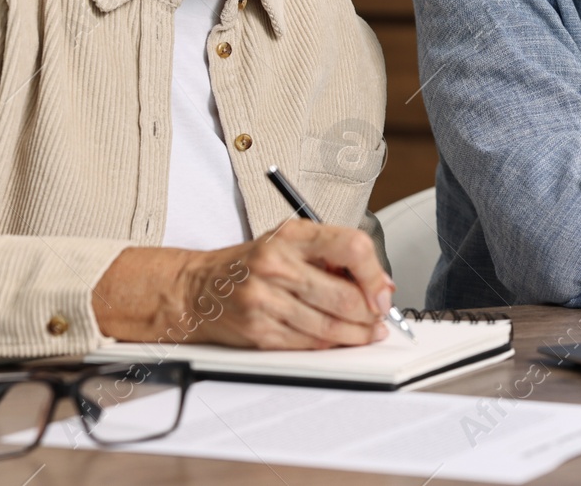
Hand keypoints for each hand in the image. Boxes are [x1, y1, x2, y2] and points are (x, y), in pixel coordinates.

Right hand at [95, 220, 393, 348]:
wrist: (197, 288)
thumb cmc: (251, 263)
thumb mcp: (290, 240)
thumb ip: (333, 254)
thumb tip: (378, 284)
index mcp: (291, 235)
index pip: (350, 247)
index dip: (375, 274)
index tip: (383, 292)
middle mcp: (277, 266)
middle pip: (344, 295)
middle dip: (370, 313)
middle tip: (379, 318)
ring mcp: (266, 300)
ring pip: (330, 326)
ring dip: (356, 335)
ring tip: (366, 332)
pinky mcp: (259, 331)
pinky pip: (308, 344)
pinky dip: (329, 345)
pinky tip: (336, 339)